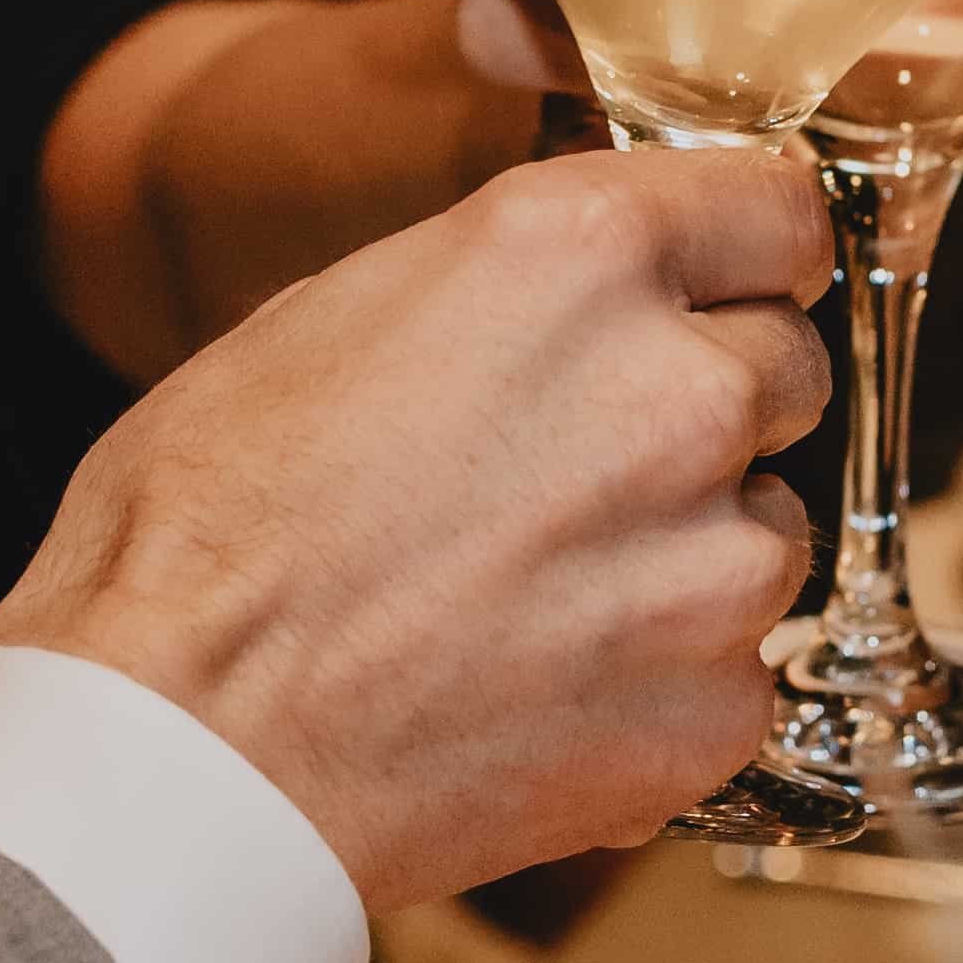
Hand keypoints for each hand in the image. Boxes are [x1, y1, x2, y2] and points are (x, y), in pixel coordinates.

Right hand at [0, 141, 831, 902]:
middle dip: (703, 409)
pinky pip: (739, 670)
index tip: (713, 295)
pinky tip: (540, 690)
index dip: (739, 261)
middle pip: (783, 369)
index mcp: (579, 255)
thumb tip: (595, 291)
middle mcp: (678, 391)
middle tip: (574, 470)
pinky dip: (664, 682)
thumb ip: (510, 287)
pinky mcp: (715, 709)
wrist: (178, 749)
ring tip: (536, 594)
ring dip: (689, 551)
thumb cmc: (203, 529)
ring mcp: (712, 563)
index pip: (778, 213)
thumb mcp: (333, 314)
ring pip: (769, 527)